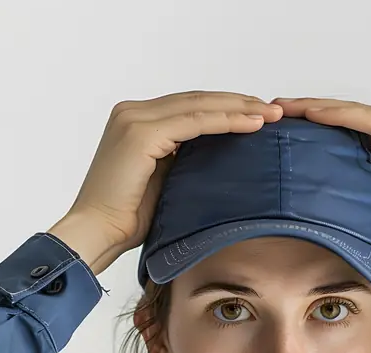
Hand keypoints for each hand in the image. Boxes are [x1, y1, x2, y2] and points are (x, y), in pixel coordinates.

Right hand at [63, 91, 282, 256]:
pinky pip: (194, 122)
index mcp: (136, 122)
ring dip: (239, 109)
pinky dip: (226, 121)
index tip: (258, 116)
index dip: (225, 108)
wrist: (96, 233)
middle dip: (238, 103)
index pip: (189, 107)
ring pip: (199, 106)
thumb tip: (216, 161)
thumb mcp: (162, 183)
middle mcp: (133, 112)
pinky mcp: (141, 134)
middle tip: (274, 110)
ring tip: (271, 114)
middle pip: (197, 100)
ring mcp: (135, 119)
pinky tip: (252, 125)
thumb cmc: (126, 220)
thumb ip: (181, 163)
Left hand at [270, 97, 370, 263]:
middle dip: (318, 107)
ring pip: (364, 113)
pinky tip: (313, 115)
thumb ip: (366, 173)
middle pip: (361, 112)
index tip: (291, 117)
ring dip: (322, 108)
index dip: (327, 116)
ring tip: (287, 107)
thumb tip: (327, 170)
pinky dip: (341, 118)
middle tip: (278, 106)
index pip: (364, 121)